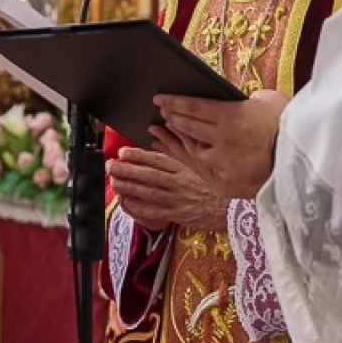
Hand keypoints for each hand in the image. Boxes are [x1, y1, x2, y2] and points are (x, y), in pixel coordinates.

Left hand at [109, 146, 227, 232]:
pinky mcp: (177, 215)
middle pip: (150, 176)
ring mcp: (178, 200)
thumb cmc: (213, 184)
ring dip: (129, 187)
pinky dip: (139, 207)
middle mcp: (180, 183)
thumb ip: (182, 145)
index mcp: (185, 168)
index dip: (139, 155)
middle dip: (128, 170)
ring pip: (149, 193)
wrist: (230, 208)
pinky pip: (155, 212)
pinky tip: (126, 202)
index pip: (158, 160)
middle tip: (111, 166)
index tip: (122, 152)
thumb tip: (166, 127)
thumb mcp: (200, 161)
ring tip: (114, 181)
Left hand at [151, 89, 288, 198]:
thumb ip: (253, 100)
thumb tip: (246, 101)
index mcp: (231, 115)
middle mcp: (222, 139)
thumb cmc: (292, 126)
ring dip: (181, 142)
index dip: (174, 102)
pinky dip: (196, 163)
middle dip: (173, 118)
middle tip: (162, 113)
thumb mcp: (272, 101)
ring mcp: (224, 163)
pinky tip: (189, 158)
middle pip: (189, 127)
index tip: (159, 99)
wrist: (306, 163)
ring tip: (169, 134)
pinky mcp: (229, 183)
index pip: (194, 106)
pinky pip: (207, 172)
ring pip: (195, 152)